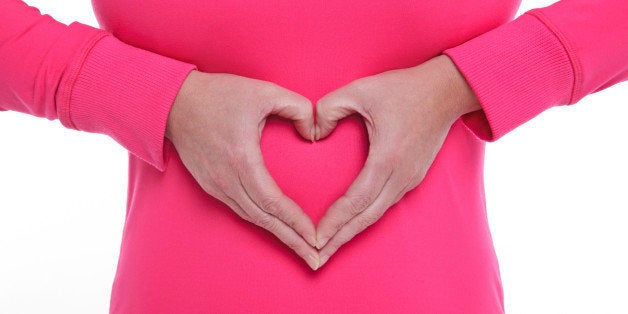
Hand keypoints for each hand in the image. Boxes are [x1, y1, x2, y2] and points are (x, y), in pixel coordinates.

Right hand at [166, 70, 319, 269]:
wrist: (175, 102)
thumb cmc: (220, 95)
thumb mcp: (265, 91)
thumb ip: (298, 107)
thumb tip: (314, 133)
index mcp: (241, 159)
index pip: (273, 202)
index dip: (296, 222)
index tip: (316, 238)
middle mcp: (226, 180)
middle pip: (264, 220)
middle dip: (292, 242)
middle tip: (317, 260)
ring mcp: (216, 185)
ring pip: (251, 218)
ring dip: (278, 236)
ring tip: (302, 250)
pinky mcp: (211, 186)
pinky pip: (240, 210)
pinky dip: (261, 223)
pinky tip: (276, 229)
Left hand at [314, 55, 480, 266]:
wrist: (446, 90)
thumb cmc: (404, 88)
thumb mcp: (360, 89)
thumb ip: (328, 109)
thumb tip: (312, 134)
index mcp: (387, 158)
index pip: (355, 201)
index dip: (334, 222)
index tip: (314, 238)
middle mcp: (401, 175)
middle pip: (366, 218)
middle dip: (340, 240)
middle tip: (316, 259)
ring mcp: (410, 179)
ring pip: (377, 214)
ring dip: (353, 232)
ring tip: (330, 247)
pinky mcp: (413, 177)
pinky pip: (386, 204)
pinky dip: (366, 218)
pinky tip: (352, 224)